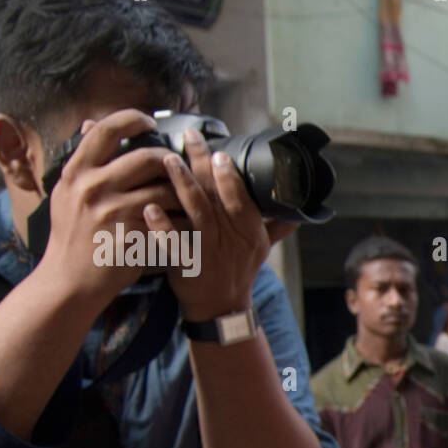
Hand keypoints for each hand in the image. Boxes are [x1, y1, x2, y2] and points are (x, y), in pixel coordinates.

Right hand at [39, 110, 186, 308]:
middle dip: (170, 160)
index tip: (150, 122)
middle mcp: (92, 188)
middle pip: (146, 157)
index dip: (132, 119)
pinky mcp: (132, 237)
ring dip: (183, 192)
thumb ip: (83, 160)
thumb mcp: (66, 192)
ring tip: (189, 195)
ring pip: (165, 190)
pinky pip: (170, 221)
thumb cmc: (72, 235)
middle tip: (179, 165)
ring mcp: (112, 213)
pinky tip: (190, 220)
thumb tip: (91, 123)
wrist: (69, 280)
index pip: (106, 130)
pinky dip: (183, 219)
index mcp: (76, 172)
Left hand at [143, 128, 298, 320]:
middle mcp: (231, 239)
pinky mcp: (186, 264)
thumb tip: (299, 212)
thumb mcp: (262, 250)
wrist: (221, 308)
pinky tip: (149, 208)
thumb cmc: (238, 273)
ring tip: (168, 160)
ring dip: (182, 185)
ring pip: (196, 213)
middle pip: (216, 197)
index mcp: (251, 232)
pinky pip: (173, 243)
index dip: (229, 176)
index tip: (219, 151)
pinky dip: (161, 226)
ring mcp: (208, 252)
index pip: (242, 199)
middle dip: (202, 165)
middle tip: (190, 139)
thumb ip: (276, 227)